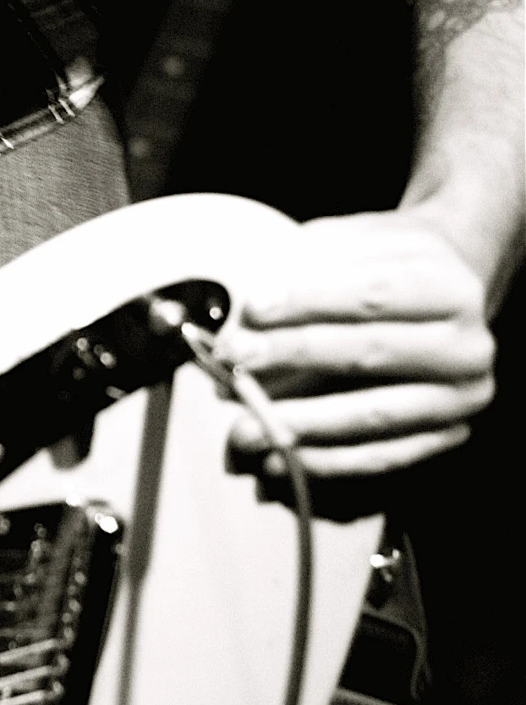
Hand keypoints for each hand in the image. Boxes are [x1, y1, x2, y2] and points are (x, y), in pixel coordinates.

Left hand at [218, 209, 494, 481]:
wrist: (445, 296)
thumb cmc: (388, 267)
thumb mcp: (358, 243)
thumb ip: (311, 266)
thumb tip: (251, 311)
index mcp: (448, 285)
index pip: (372, 294)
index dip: (310, 301)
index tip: (252, 309)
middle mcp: (467, 345)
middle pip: (371, 353)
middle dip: (294, 357)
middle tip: (237, 360)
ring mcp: (460, 398)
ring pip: (373, 415)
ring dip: (302, 424)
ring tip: (244, 426)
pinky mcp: (446, 437)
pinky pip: (380, 457)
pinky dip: (326, 461)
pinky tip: (280, 458)